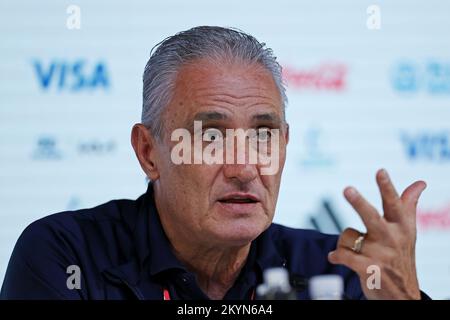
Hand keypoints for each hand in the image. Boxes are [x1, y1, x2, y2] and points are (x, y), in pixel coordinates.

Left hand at [328, 169, 426, 299]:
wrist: (401, 295)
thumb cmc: (400, 256)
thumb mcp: (407, 231)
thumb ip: (408, 205)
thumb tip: (420, 182)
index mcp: (401, 227)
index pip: (394, 204)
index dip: (386, 187)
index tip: (380, 171)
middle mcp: (391, 238)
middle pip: (371, 216)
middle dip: (359, 203)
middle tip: (347, 189)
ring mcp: (380, 255)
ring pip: (348, 235)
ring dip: (344, 242)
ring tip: (354, 250)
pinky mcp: (369, 270)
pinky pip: (343, 255)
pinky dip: (336, 255)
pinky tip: (335, 257)